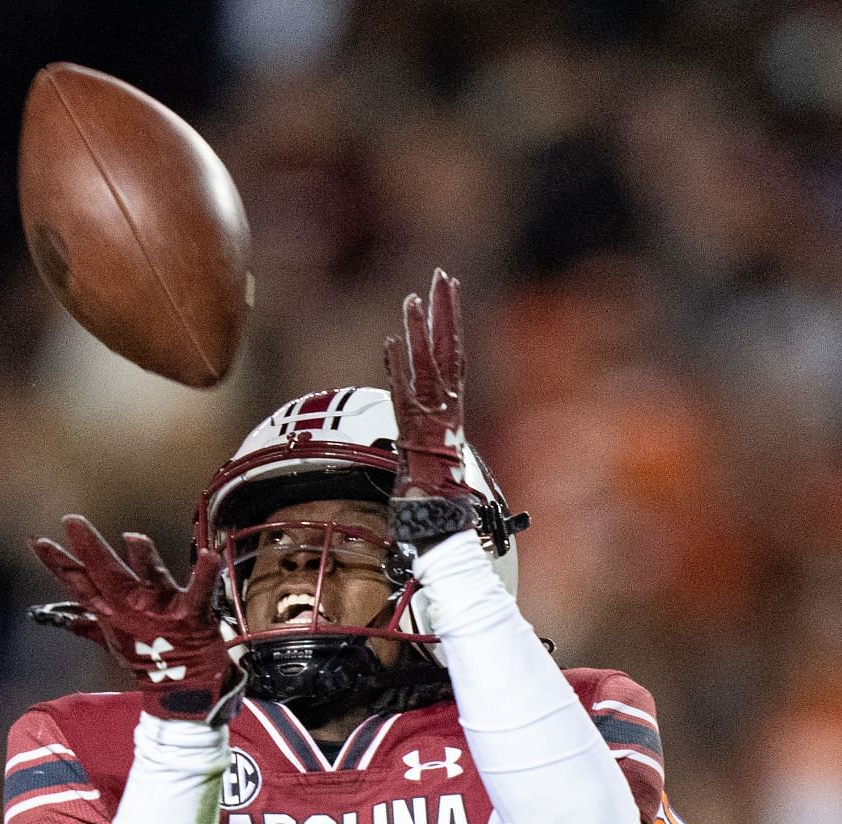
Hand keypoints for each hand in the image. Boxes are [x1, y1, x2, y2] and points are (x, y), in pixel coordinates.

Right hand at [30, 516, 241, 724]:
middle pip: (107, 573)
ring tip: (134, 537)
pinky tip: (209, 557)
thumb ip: (91, 627)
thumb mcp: (116, 643)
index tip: (38, 541)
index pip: (79, 583)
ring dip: (143, 557)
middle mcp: (132, 608)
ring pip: (150, 576)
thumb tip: (67, 621)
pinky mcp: (192, 614)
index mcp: (112, 613)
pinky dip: (205, 574)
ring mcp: (162, 610)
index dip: (58, 563)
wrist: (184, 690)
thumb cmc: (150, 661)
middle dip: (90, 547)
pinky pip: (199, 591)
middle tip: (73, 522)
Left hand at [384, 268, 477, 546]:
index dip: (448, 325)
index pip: (452, 359)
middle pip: (445, 354)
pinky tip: (389, 345)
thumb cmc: (438, 507)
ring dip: (419, 333)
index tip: (445, 292)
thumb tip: (423, 448)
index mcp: (450, 416)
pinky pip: (406, 398)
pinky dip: (398, 372)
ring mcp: (431, 423)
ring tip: (413, 297)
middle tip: (441, 276)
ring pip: (426, 369)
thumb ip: (427, 450)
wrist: (440, 530)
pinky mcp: (417, 437)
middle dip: (443, 313)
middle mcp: (444, 413)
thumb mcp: (433, 471)